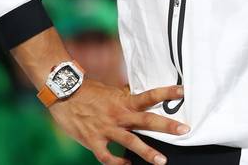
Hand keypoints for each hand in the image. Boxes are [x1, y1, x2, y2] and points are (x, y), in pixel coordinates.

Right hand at [48, 80, 188, 164]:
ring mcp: (106, 129)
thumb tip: (141, 100)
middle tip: (184, 130)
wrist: (63, 93)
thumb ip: (126, 99)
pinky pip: (107, 156)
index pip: (149, 95)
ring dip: (147, 152)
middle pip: (147, 120)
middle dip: (167, 126)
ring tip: (161, 161)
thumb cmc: (88, 92)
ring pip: (130, 142)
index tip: (182, 91)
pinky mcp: (92, 140)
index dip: (166, 93)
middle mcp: (118, 115)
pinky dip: (117, 163)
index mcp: (124, 101)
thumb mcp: (111, 92)